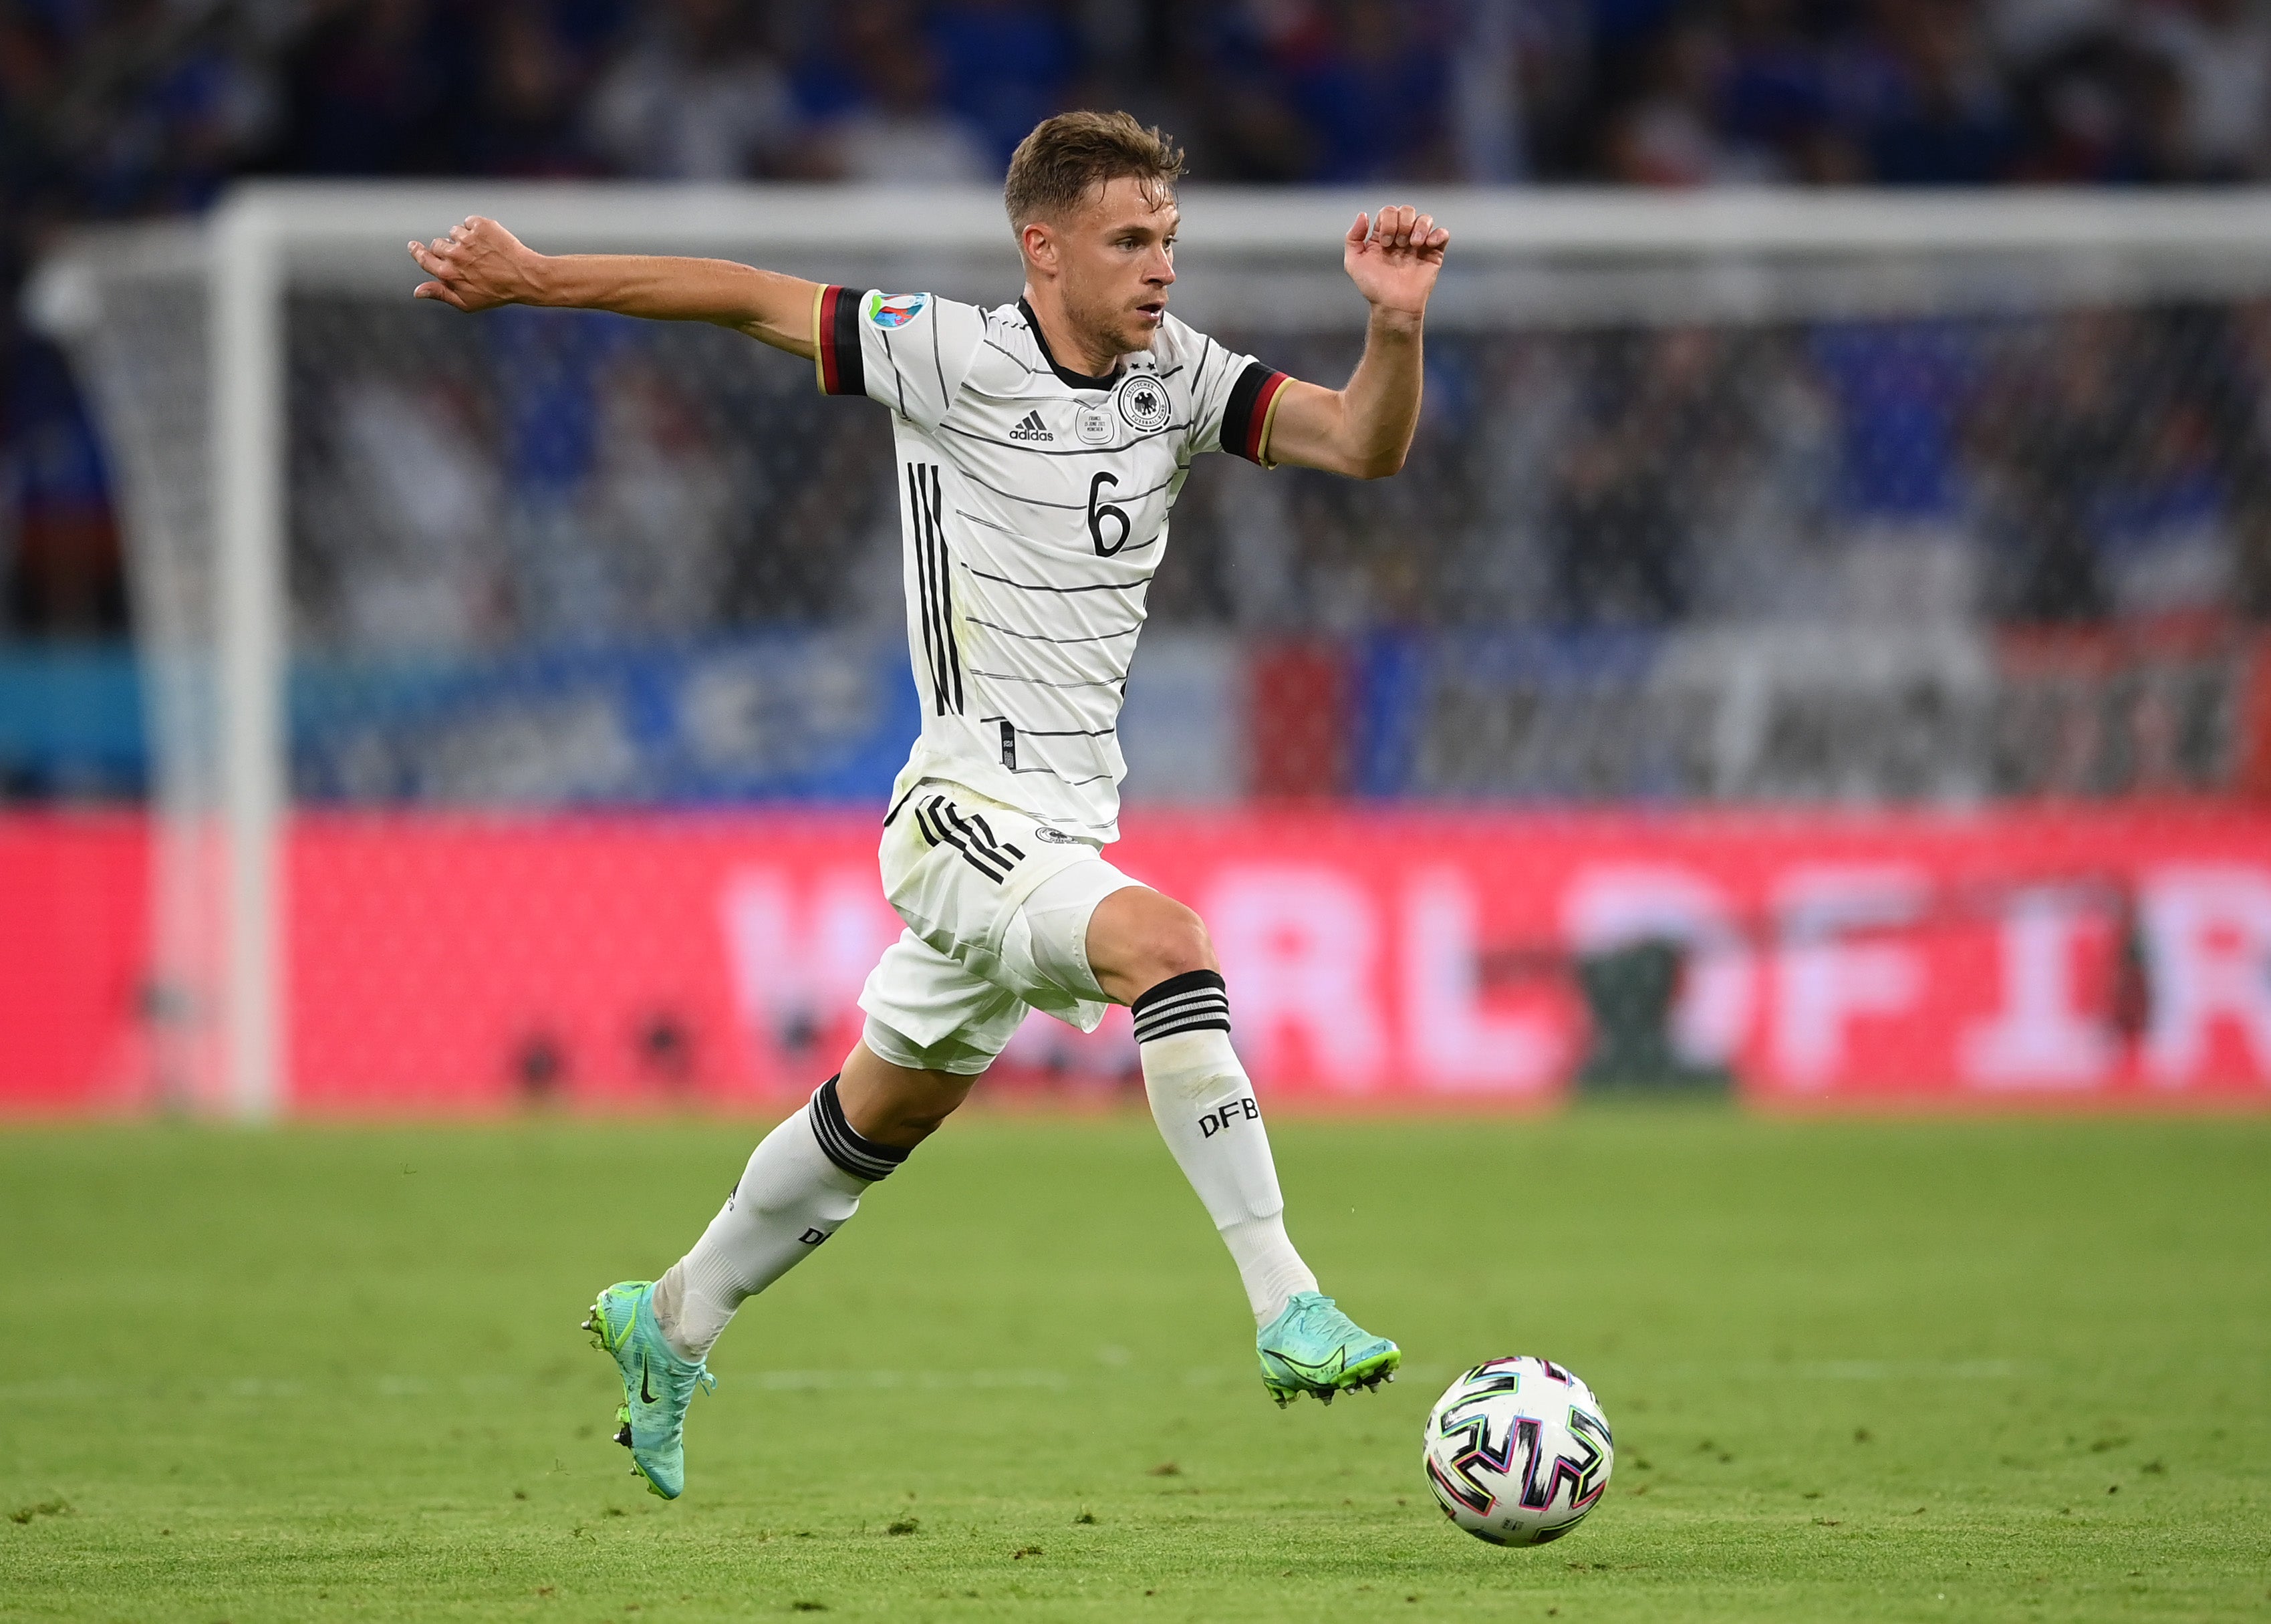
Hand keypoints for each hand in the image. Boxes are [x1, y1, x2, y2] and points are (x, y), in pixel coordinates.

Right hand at [409, 217, 542, 310]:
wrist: (525, 277)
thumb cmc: (497, 293)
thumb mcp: (467, 302)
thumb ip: (440, 294)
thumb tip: (417, 292)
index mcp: (448, 273)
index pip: (424, 258)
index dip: (417, 251)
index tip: (414, 245)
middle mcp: (454, 254)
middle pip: (438, 243)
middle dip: (448, 249)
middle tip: (468, 259)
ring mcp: (467, 238)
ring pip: (455, 232)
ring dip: (464, 239)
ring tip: (483, 253)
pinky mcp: (481, 226)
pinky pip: (469, 222)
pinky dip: (477, 229)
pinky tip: (490, 242)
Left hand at [1343, 204, 1448, 319]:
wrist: (1393, 305)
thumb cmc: (1374, 287)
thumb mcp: (1354, 262)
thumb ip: (1353, 237)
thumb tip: (1363, 214)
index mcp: (1384, 235)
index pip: (1388, 212)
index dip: (1387, 222)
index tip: (1384, 243)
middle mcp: (1401, 236)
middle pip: (1407, 210)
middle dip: (1402, 224)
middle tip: (1398, 245)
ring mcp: (1419, 244)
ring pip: (1425, 218)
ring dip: (1419, 227)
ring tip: (1413, 244)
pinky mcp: (1434, 253)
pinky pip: (1443, 234)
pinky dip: (1437, 234)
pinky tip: (1427, 245)